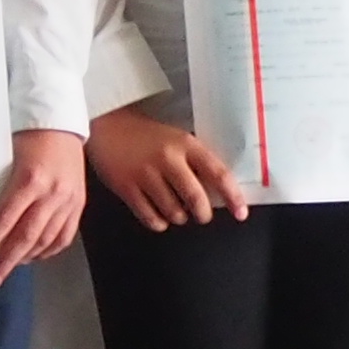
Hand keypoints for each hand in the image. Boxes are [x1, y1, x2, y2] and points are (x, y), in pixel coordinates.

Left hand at [0, 129, 89, 278]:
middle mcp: (52, 193)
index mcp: (31, 179)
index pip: (5, 220)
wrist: (62, 125)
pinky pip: (64, 236)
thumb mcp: (7, 155)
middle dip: (6, 261)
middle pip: (26, 237)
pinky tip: (34, 257)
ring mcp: (69, 201)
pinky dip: (48, 250)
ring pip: (46, 240)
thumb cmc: (29, 136)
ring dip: (26, 259)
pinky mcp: (79, 204)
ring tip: (9, 269)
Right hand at [87, 105, 246, 231]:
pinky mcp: (126, 188)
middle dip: (203, 213)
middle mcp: (167, 159)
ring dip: (179, 217)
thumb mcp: (175, 139)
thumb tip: (218, 192)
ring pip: (174, 212)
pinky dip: (159, 223)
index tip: (241, 212)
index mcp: (185, 144)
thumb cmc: (146, 135)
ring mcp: (145, 174)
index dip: (233, 196)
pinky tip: (158, 214)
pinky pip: (151, 218)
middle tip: (202, 214)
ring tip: (175, 208)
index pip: (218, 173)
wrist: (107, 126)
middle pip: (196, 199)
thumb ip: (194, 162)